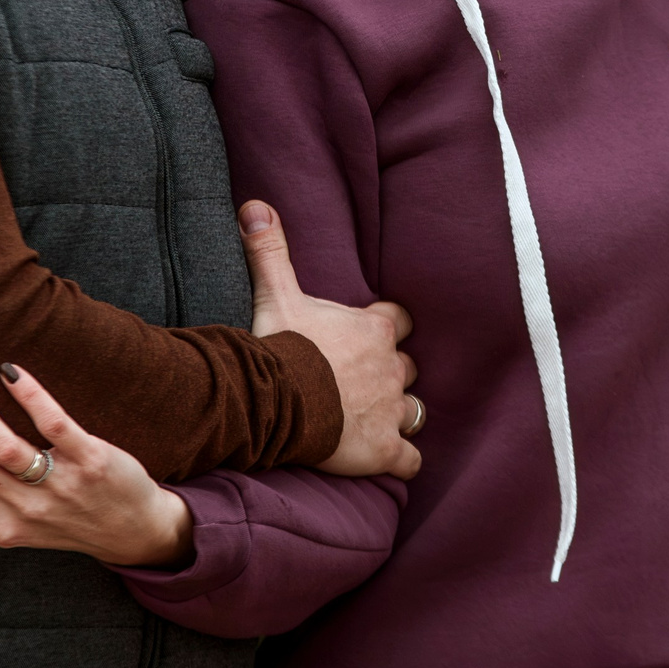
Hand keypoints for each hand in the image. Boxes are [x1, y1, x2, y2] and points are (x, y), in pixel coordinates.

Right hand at [0, 363, 193, 567]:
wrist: (133, 530)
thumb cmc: (68, 513)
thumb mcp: (19, 517)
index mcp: (0, 525)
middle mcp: (25, 511)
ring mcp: (59, 489)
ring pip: (2, 447)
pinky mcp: (92, 463)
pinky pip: (55, 425)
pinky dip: (30, 396)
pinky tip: (11, 372)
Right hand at [239, 201, 421, 480]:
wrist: (275, 401)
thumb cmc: (279, 346)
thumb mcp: (276, 294)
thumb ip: (270, 250)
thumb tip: (254, 206)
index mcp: (373, 329)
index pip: (398, 321)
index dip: (386, 328)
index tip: (369, 335)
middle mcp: (391, 367)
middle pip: (407, 367)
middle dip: (390, 374)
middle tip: (361, 382)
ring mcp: (391, 410)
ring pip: (413, 411)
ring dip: (398, 415)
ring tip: (372, 420)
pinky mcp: (385, 450)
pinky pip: (410, 459)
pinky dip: (402, 460)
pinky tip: (389, 461)